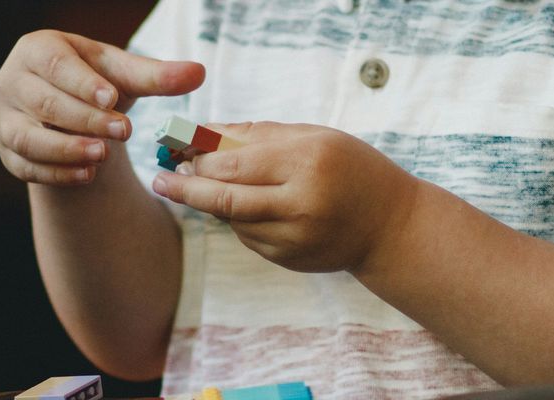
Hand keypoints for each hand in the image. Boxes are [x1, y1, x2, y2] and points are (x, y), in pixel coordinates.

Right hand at [0, 30, 203, 184]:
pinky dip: (56, 173)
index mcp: (38, 50)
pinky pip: (26, 166)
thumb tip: (199, 72)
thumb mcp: (124, 76)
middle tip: (122, 131)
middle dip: (84, 119)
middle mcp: (12, 82)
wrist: (69, 112)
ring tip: (102, 156)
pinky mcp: (7, 152)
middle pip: (44, 102)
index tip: (112, 97)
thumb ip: (157, 76)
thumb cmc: (96, 83)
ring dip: (65, 149)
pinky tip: (87, 176)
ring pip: (27, 137)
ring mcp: (3, 119)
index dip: (83, 82)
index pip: (56, 65)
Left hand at [150, 122, 420, 272]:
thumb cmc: (351, 169)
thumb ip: (258, 133)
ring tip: (199, 185)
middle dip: (186, 187)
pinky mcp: (289, 259)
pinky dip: (238, 220)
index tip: (174, 148)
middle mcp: (301, 203)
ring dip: (211, 203)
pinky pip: (248, 237)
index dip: (198, 157)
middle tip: (162, 178)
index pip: (235, 162)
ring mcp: (295, 237)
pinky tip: (246, 205)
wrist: (391, 226)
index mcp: (308, 161)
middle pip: (224, 198)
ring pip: (232, 220)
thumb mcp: (314, 138)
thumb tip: (202, 132)